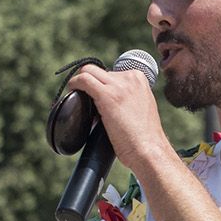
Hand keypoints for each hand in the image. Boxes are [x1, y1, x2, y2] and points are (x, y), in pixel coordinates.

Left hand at [66, 63, 175, 178]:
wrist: (148, 149)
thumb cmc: (143, 137)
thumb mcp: (138, 108)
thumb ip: (126, 98)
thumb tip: (104, 101)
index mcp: (139, 79)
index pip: (111, 73)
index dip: (100, 84)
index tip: (95, 97)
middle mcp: (130, 78)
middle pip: (98, 70)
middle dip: (88, 82)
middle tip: (82, 98)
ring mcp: (119, 85)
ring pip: (88, 71)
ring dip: (79, 83)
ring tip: (77, 98)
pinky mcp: (107, 95)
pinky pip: (84, 79)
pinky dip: (74, 83)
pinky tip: (72, 91)